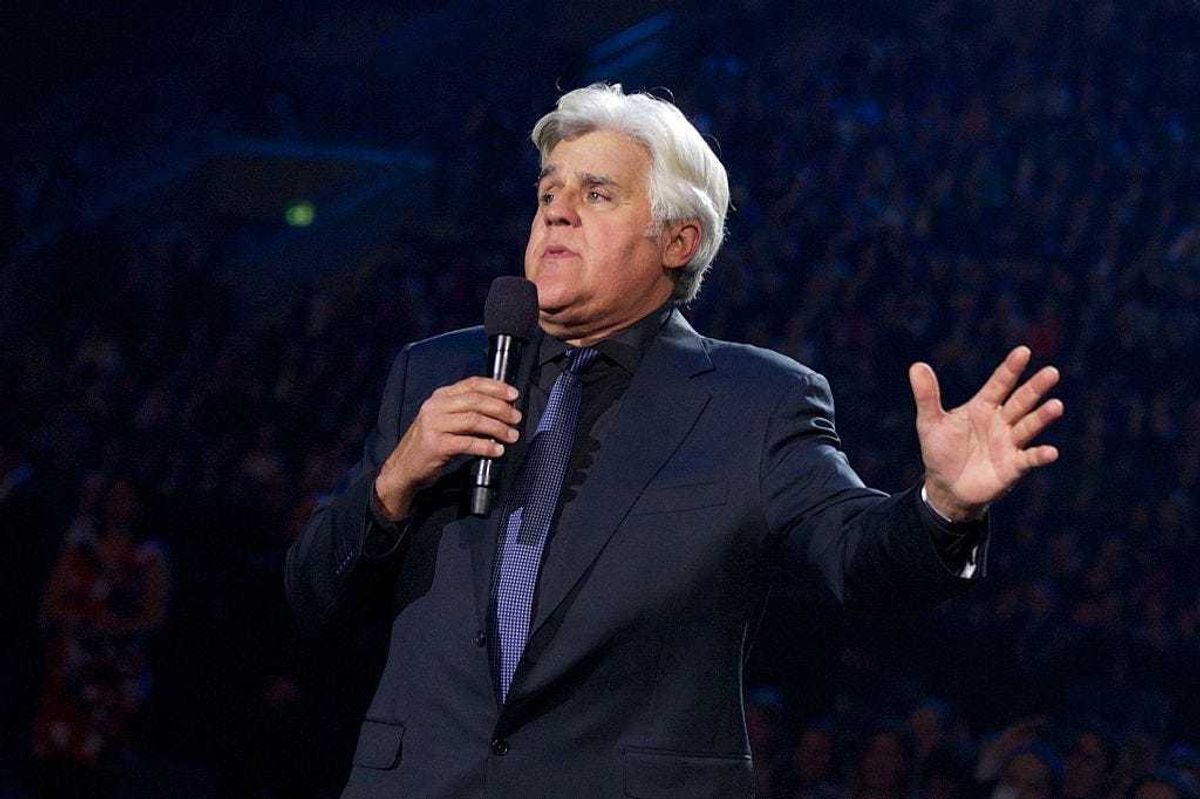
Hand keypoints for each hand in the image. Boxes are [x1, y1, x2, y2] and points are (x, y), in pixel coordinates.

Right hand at [374, 377, 521, 519]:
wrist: (404, 467)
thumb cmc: (430, 444)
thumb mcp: (445, 421)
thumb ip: (467, 412)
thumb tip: (500, 410)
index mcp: (440, 397)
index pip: (472, 384)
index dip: (496, 387)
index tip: (513, 394)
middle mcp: (436, 406)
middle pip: (476, 401)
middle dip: (501, 409)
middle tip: (516, 418)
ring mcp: (434, 425)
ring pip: (474, 420)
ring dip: (498, 428)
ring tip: (512, 436)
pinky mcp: (436, 445)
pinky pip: (468, 442)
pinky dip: (487, 446)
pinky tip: (497, 450)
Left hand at [909, 346, 1061, 520]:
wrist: (946, 487)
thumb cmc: (940, 451)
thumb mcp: (930, 422)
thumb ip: (927, 396)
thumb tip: (916, 365)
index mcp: (982, 407)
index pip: (999, 384)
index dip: (1010, 369)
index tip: (1024, 351)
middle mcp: (1001, 422)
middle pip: (1021, 401)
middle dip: (1035, 388)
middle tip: (1052, 372)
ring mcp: (1009, 443)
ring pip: (1029, 426)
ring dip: (1042, 417)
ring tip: (1056, 406)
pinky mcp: (1013, 466)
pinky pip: (1029, 459)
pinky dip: (1040, 456)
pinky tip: (1051, 452)